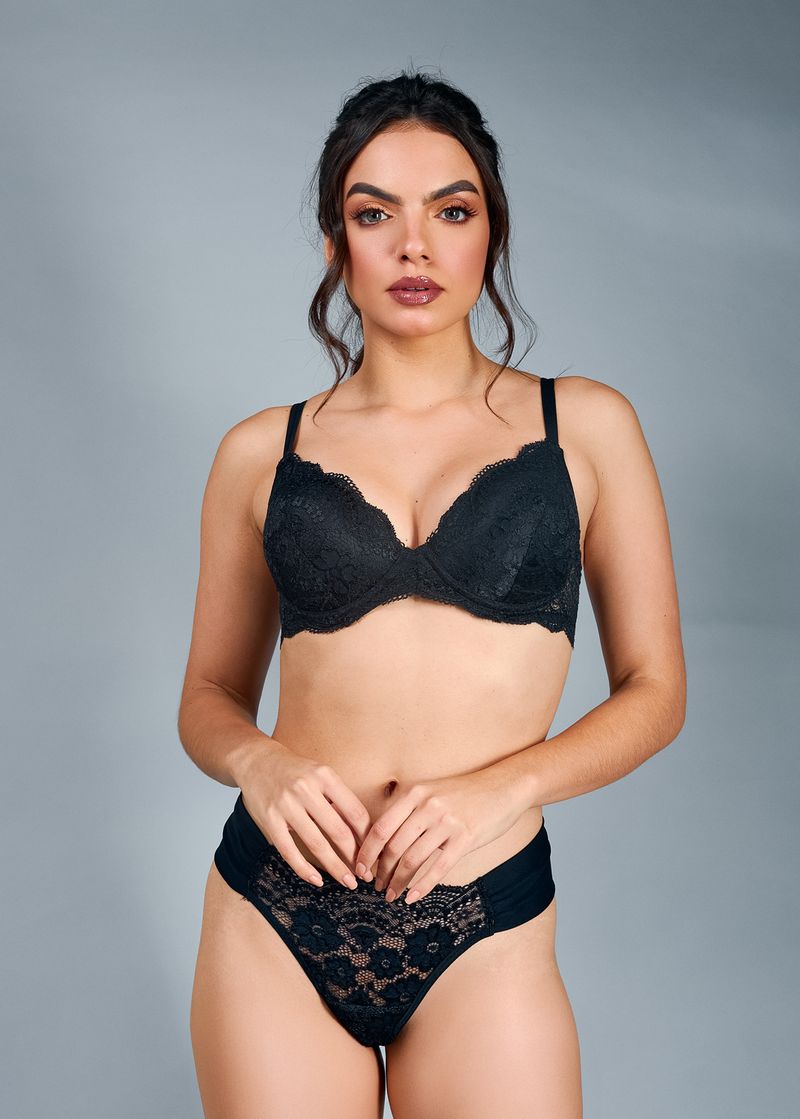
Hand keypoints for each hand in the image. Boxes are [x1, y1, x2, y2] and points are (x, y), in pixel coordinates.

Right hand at [239, 740, 372, 890]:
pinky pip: (289, 850)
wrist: (257, 761)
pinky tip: (317, 880)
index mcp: (325, 776)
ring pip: (316, 844)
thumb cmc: (296, 771)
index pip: (355, 812)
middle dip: (355, 857)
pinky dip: (304, 868)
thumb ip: (339, 798)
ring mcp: (286, 805)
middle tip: (366, 875)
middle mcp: (306, 789)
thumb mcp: (321, 774)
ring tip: (348, 882)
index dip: (368, 837)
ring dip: (335, 867)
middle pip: (339, 831)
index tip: (375, 853)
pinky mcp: (269, 820)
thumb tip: (363, 831)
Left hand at [353, 765, 526, 904]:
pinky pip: (438, 868)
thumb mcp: (431, 792)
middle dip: (380, 871)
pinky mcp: (466, 837)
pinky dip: (422, 887)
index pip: (381, 827)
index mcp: (415, 793)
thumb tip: (382, 841)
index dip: (367, 852)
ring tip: (392, 895)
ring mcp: (447, 822)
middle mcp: (428, 806)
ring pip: (413, 860)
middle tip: (375, 886)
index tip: (359, 869)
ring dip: (398, 882)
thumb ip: (409, 811)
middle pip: (394, 847)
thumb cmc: (464, 793)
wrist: (502, 786)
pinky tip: (413, 897)